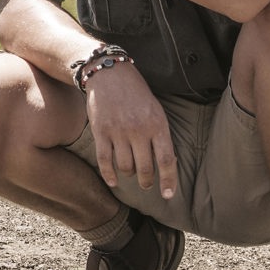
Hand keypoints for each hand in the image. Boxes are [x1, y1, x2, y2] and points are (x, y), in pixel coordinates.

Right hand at [83, 63, 176, 200]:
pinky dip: (109, 175)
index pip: (166, 160)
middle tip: (146, 184)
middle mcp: (138, 130)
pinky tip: (114, 181)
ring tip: (131, 172)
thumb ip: (159, 135)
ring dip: (129, 174)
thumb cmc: (136, 93)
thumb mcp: (155, 110)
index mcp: (157, 124)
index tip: (167, 195)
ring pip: (125, 166)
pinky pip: (105, 161)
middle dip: (146, 181)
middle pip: (145, 168)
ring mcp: (118, 131)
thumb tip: (165, 163)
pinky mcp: (101, 131)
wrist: (110, 74)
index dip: (168, 181)